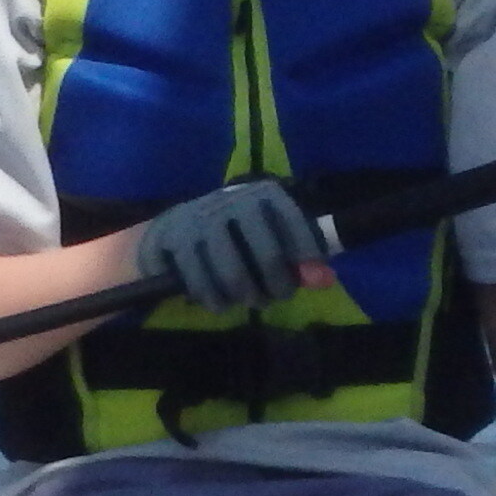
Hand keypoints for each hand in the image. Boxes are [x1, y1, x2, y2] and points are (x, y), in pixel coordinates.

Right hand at [136, 177, 328, 312]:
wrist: (169, 230)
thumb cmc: (232, 235)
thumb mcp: (268, 239)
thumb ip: (298, 259)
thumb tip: (326, 280)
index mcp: (261, 193)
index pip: (294, 221)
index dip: (306, 253)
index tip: (304, 277)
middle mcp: (231, 200)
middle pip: (267, 256)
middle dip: (276, 288)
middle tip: (272, 299)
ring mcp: (199, 219)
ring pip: (233, 276)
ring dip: (244, 298)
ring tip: (246, 301)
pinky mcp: (171, 239)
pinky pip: (200, 284)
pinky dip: (213, 301)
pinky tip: (219, 302)